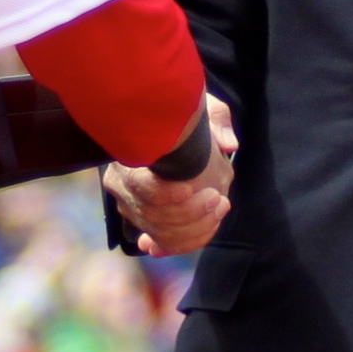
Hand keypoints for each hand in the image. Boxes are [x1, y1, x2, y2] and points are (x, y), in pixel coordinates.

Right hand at [104, 94, 236, 255]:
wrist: (175, 134)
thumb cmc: (183, 118)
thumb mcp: (200, 107)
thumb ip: (216, 120)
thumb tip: (229, 144)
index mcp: (129, 156)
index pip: (137, 185)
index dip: (163, 194)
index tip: (189, 189)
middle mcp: (123, 188)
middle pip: (151, 215)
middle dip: (190, 213)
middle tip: (218, 198)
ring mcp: (134, 209)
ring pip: (162, 234)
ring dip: (197, 226)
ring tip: (220, 205)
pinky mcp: (148, 225)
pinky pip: (167, 244)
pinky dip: (189, 240)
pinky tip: (207, 226)